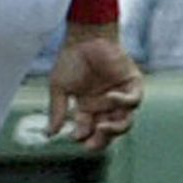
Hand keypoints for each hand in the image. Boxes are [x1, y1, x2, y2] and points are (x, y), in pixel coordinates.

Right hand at [47, 25, 142, 151]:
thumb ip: (57, 111)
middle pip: (108, 131)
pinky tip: (109, 97)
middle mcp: (106, 106)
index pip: (88, 130)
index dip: (82, 136)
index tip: (74, 137)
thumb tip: (49, 134)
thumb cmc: (70, 60)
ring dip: (115, 129)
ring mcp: (120, 96)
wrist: (85, 37)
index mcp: (88, 107)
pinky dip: (123, 102)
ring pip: (125, 122)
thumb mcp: (59, 88)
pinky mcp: (132, 84)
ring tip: (102, 128)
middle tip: (90, 144)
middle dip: (100, 140)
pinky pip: (133, 100)